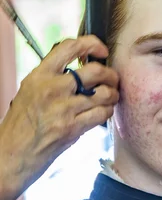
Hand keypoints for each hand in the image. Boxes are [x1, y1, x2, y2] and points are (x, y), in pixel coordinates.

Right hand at [0, 36, 118, 199]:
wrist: (10, 156)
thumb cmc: (20, 124)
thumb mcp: (30, 90)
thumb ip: (52, 77)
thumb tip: (80, 67)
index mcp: (40, 75)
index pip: (70, 47)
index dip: (92, 44)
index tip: (101, 51)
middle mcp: (51, 88)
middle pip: (95, 70)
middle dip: (110, 74)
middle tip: (112, 79)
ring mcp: (63, 109)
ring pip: (104, 93)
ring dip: (113, 95)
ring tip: (111, 97)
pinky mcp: (72, 128)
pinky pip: (102, 113)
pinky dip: (107, 112)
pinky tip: (103, 112)